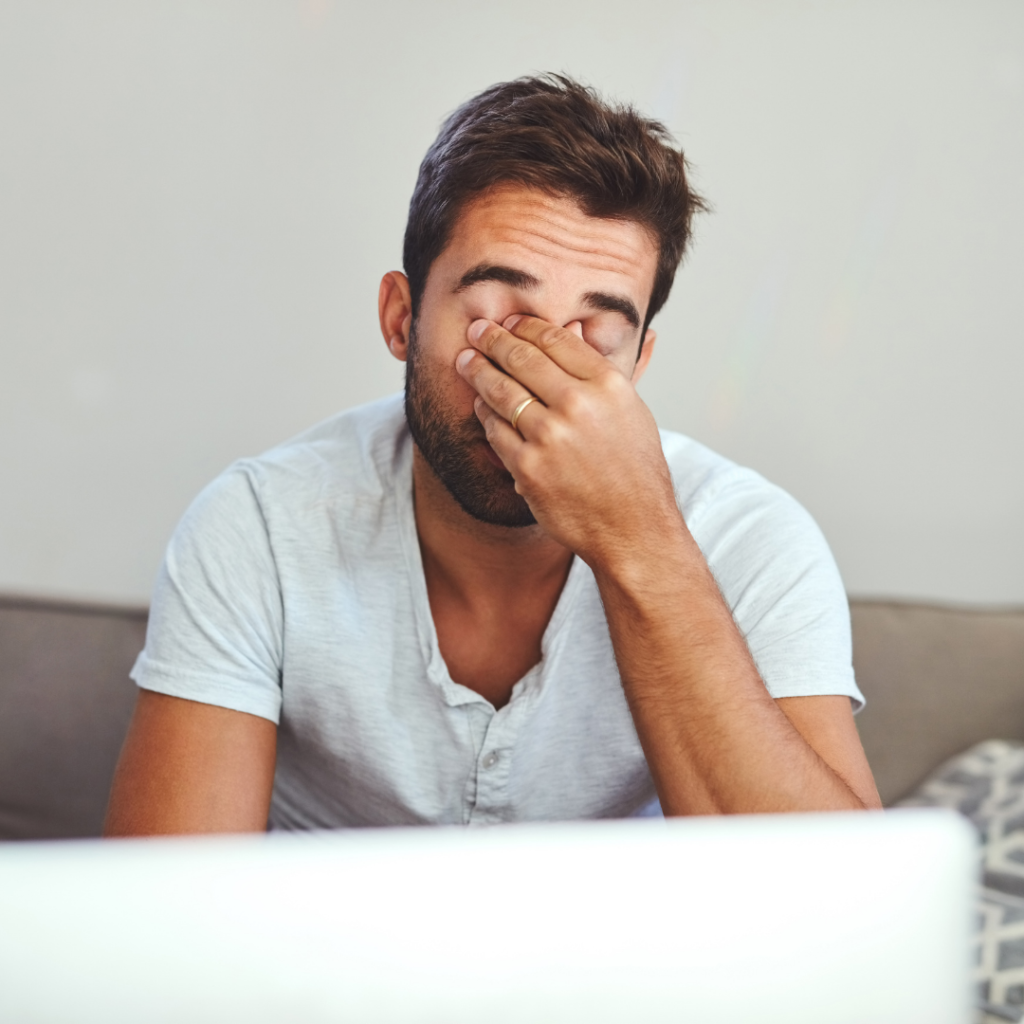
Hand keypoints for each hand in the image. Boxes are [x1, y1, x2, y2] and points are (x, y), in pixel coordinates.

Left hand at [455, 314, 680, 566]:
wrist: (633, 528)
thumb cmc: (635, 470)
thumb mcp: (631, 410)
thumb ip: (598, 371)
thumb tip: (573, 328)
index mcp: (608, 385)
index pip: (555, 340)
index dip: (524, 327)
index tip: (509, 323)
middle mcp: (578, 404)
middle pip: (521, 358)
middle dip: (492, 341)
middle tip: (476, 331)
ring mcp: (549, 436)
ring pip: (500, 391)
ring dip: (478, 372)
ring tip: (466, 362)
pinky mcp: (527, 467)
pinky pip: (494, 431)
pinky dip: (485, 416)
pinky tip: (481, 407)